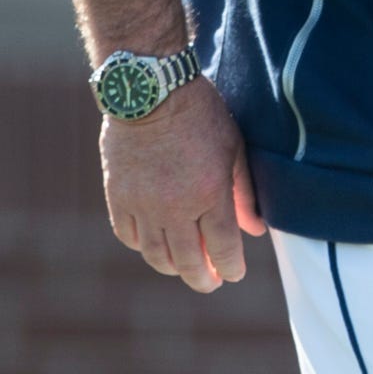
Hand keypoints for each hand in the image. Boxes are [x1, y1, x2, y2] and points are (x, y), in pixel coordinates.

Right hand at [99, 78, 265, 292]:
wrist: (151, 91)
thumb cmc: (202, 116)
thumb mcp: (234, 149)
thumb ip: (244, 193)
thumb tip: (255, 230)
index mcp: (209, 193)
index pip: (222, 247)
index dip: (230, 267)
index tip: (234, 274)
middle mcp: (174, 206)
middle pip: (188, 260)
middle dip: (203, 277)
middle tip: (211, 282)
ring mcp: (142, 204)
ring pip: (156, 254)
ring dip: (172, 267)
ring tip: (185, 268)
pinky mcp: (117, 196)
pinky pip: (129, 235)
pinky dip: (143, 246)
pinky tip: (155, 245)